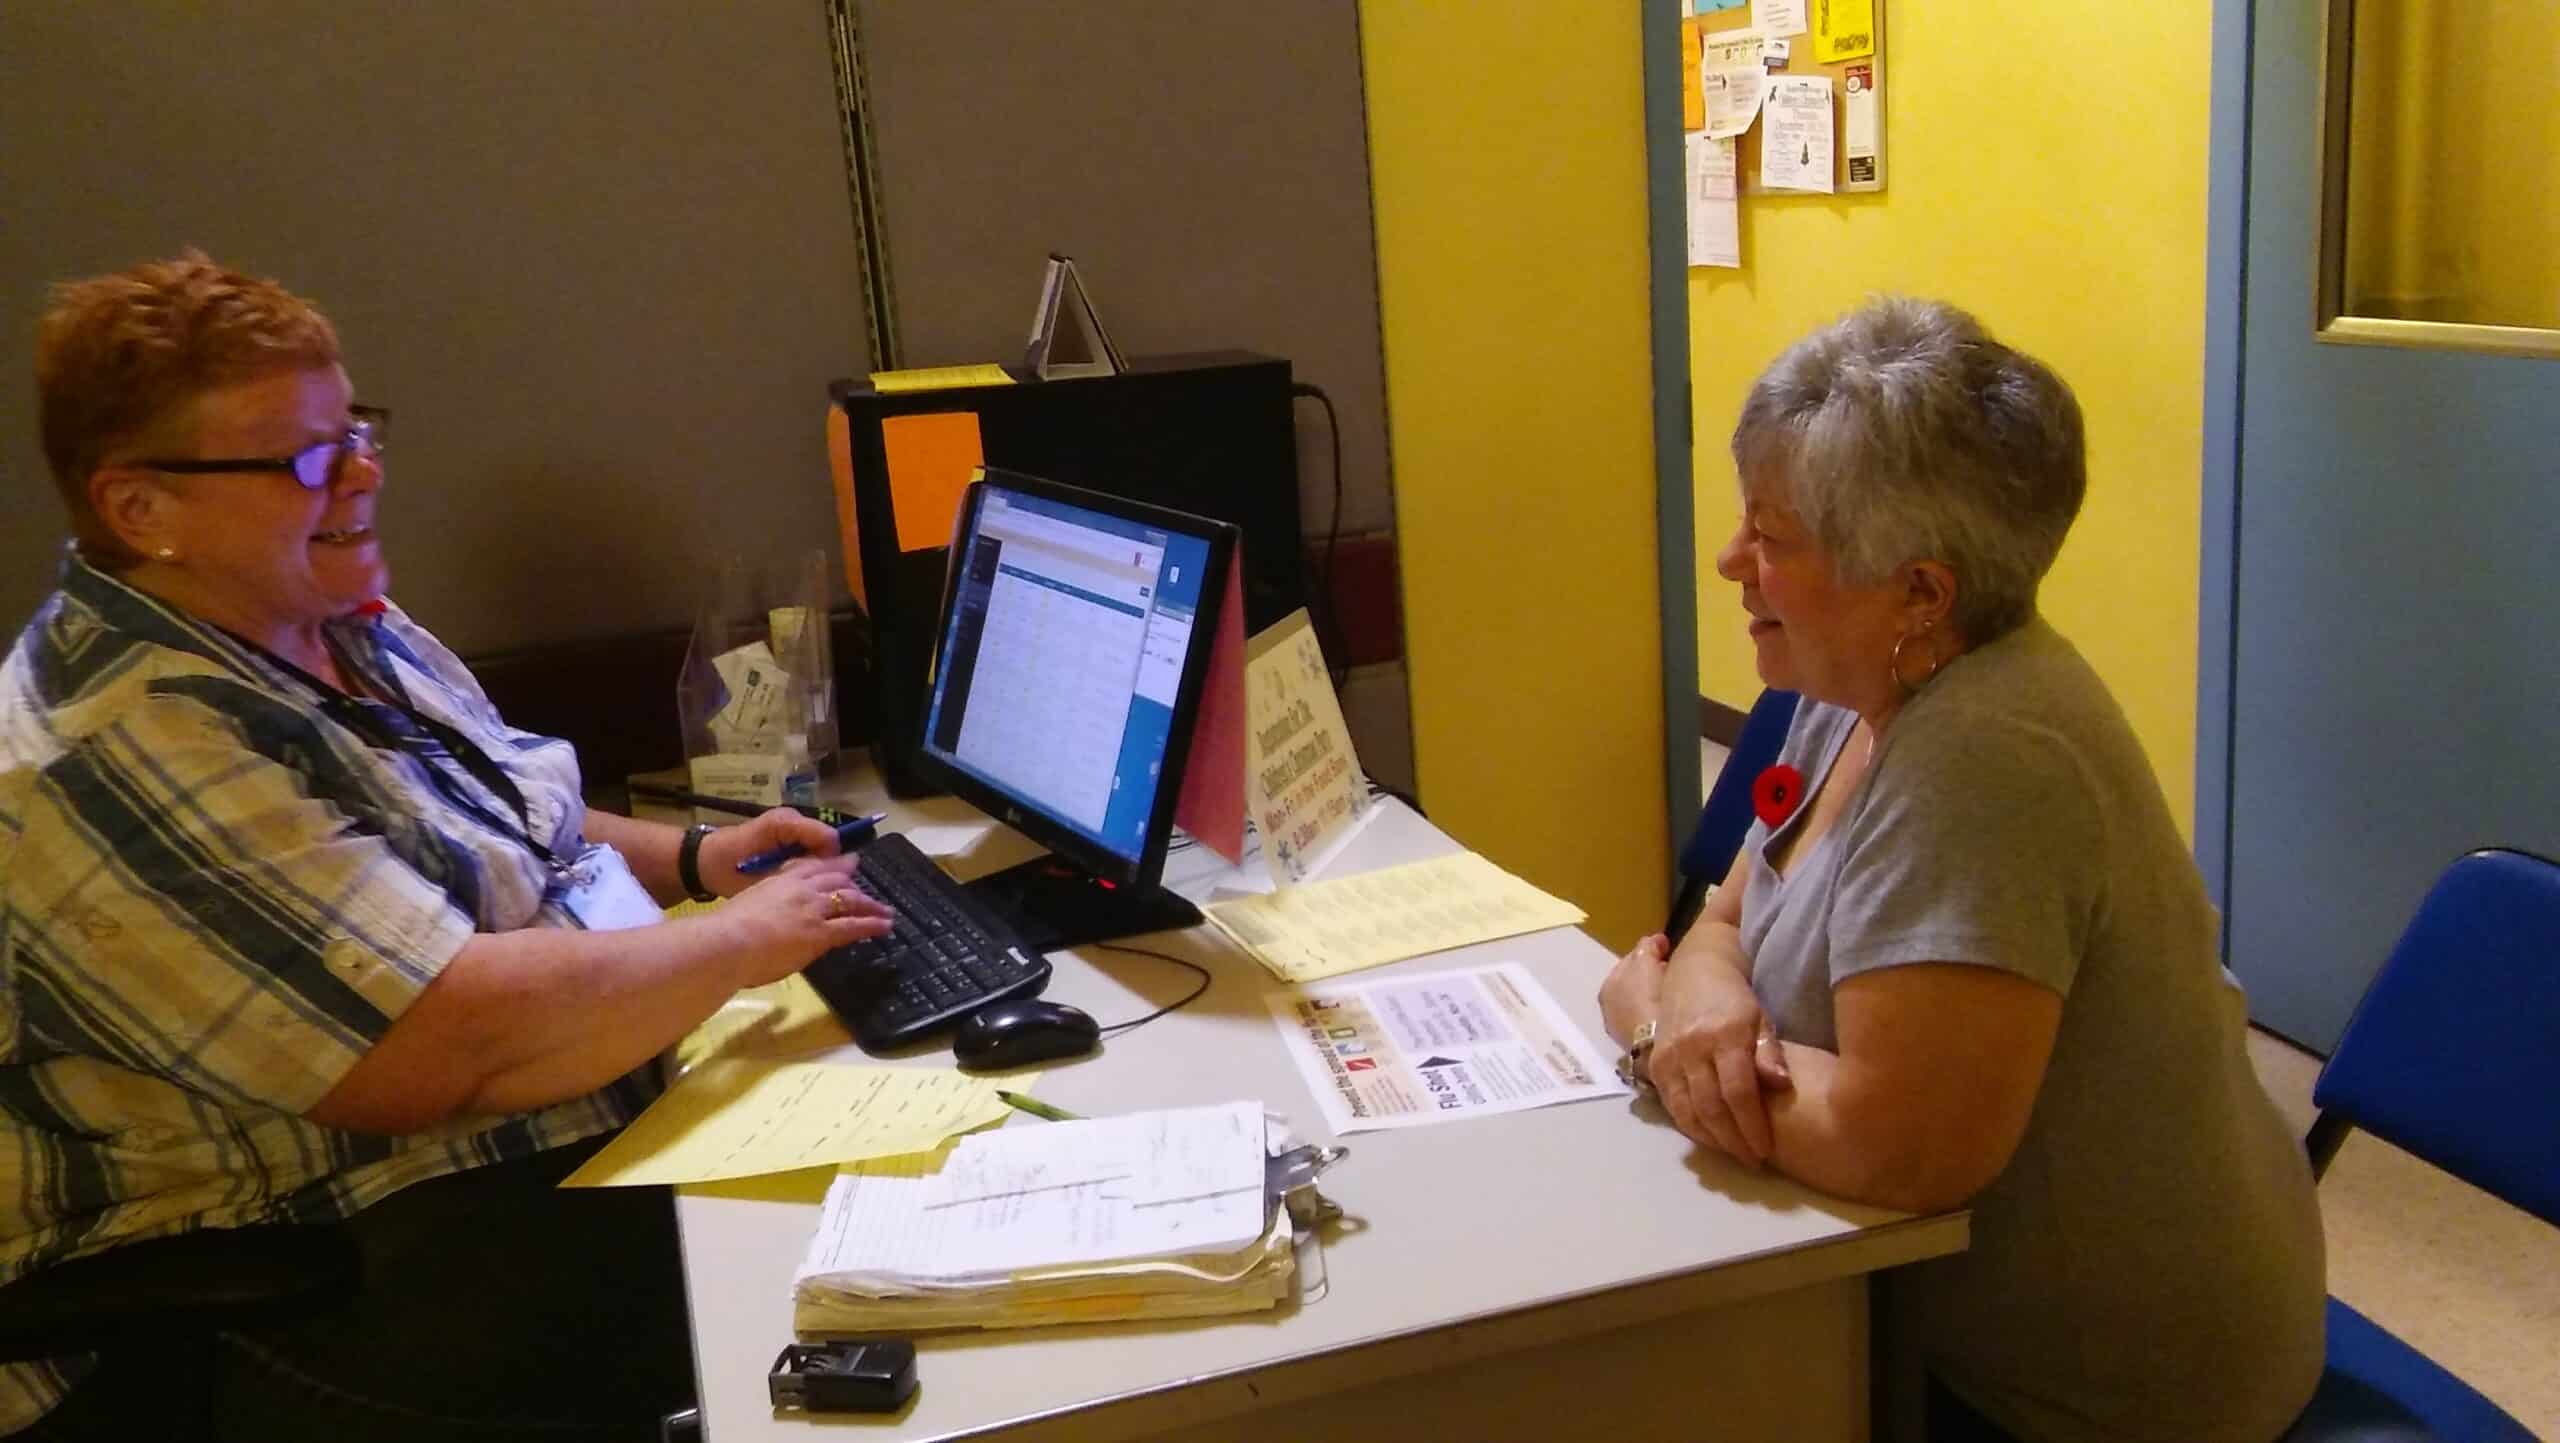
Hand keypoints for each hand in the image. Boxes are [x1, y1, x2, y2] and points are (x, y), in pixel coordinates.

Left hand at [695, 808, 846, 898]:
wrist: (703, 861)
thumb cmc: (727, 869)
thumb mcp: (761, 878)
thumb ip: (793, 874)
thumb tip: (823, 880)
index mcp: (785, 823)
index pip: (828, 838)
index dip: (830, 863)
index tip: (819, 886)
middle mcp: (791, 817)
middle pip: (827, 842)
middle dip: (825, 866)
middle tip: (811, 889)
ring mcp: (789, 824)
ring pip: (819, 846)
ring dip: (814, 866)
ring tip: (800, 886)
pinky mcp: (786, 832)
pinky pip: (808, 847)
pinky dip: (805, 864)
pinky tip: (793, 879)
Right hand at [711, 853, 892, 986]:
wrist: (727, 942)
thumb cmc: (725, 931)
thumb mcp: (746, 906)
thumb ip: (765, 908)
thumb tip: (770, 922)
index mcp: (780, 881)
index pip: (811, 868)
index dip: (829, 865)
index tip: (841, 863)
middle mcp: (801, 890)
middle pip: (834, 878)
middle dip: (851, 879)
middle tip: (862, 880)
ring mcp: (813, 909)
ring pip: (849, 900)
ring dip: (870, 904)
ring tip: (885, 910)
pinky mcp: (821, 932)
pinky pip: (853, 926)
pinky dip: (871, 925)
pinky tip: (884, 926)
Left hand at [1599, 933, 1670, 1047]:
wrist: (1656, 1042)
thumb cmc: (1649, 996)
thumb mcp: (1645, 962)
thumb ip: (1646, 947)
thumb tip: (1652, 941)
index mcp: (1609, 984)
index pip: (1630, 960)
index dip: (1649, 951)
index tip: (1667, 946)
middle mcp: (1608, 1005)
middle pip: (1634, 982)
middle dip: (1651, 972)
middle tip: (1673, 967)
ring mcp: (1621, 1027)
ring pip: (1640, 1001)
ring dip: (1653, 992)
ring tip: (1674, 989)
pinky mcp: (1637, 1044)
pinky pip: (1647, 1017)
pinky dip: (1655, 1009)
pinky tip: (1669, 1010)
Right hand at [1648, 945, 1792, 1166]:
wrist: (1693, 973)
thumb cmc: (1735, 1001)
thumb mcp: (1761, 1019)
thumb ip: (1770, 1053)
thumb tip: (1782, 1085)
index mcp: (1724, 1035)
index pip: (1738, 1091)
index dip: (1752, 1125)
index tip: (1765, 1149)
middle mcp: (1691, 1047)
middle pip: (1712, 1107)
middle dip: (1734, 1141)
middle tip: (1753, 1160)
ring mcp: (1669, 1056)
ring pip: (1688, 1111)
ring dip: (1711, 1139)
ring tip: (1733, 1153)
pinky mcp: (1655, 1065)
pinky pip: (1672, 1105)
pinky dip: (1691, 1127)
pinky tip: (1710, 1138)